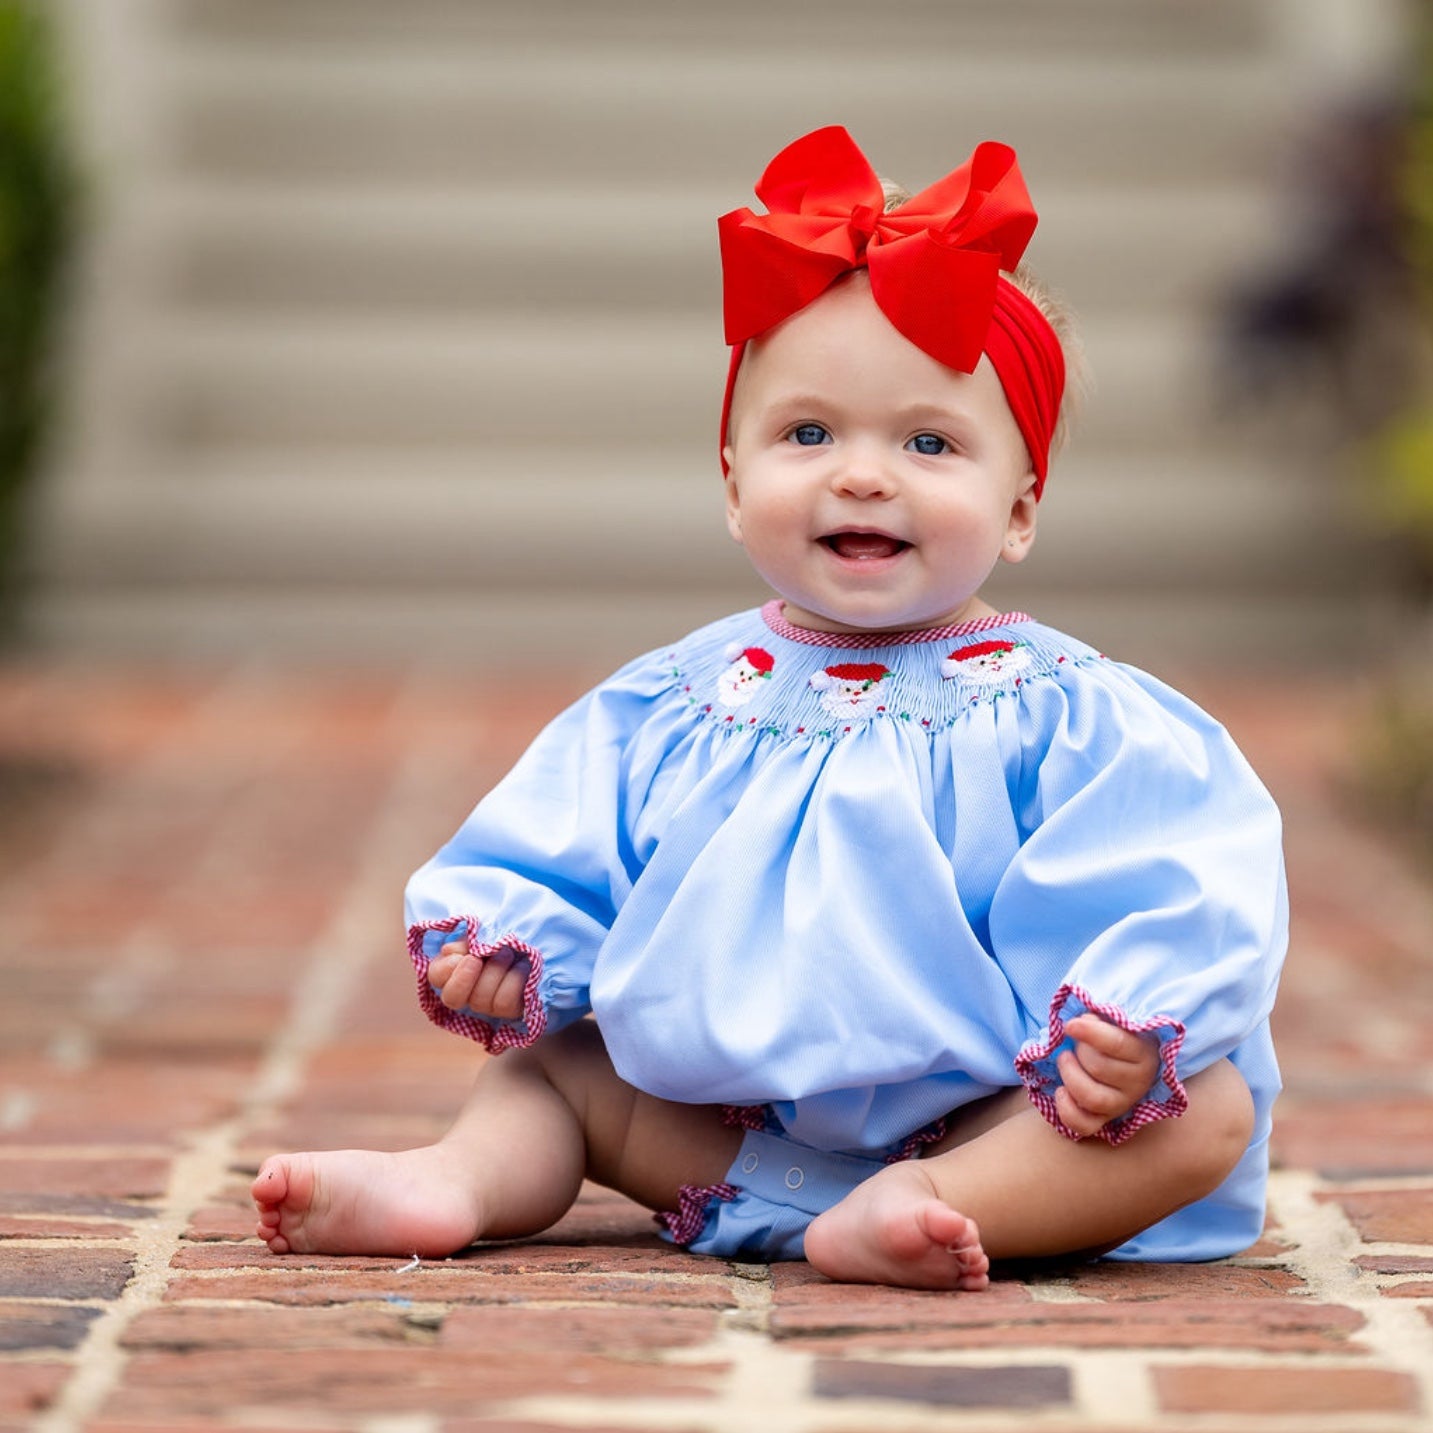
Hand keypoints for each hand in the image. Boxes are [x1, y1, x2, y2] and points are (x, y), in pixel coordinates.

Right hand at [427, 939, 530, 1020]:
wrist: (541, 943)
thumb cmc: (508, 936)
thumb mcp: (484, 932)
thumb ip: (465, 941)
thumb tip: (451, 951)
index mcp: (454, 970)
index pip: (435, 978)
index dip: (446, 970)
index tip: (464, 955)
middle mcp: (467, 993)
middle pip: (453, 997)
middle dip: (468, 975)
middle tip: (481, 956)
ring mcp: (488, 1007)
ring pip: (481, 1000)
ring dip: (495, 971)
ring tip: (508, 954)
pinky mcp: (510, 1011)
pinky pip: (504, 1003)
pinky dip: (513, 980)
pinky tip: (521, 965)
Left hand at [1052, 1014, 1160, 1137]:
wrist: (1122, 1060)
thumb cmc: (1114, 1034)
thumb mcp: (1113, 1021)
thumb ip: (1099, 1019)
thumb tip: (1080, 1022)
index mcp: (1144, 1053)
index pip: (1116, 1043)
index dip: (1089, 1032)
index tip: (1070, 1025)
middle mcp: (1139, 1083)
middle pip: (1100, 1068)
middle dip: (1079, 1051)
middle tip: (1073, 1044)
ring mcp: (1122, 1104)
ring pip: (1093, 1098)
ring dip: (1070, 1076)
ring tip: (1064, 1060)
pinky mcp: (1106, 1120)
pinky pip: (1085, 1126)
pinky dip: (1067, 1111)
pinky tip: (1061, 1091)